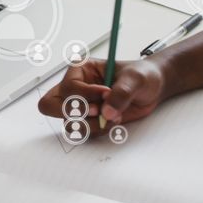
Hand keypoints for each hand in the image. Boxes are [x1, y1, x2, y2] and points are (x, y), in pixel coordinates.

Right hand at [38, 57, 167, 129]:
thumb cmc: (141, 76)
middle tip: (97, 111)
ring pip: (68, 123)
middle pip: (50, 105)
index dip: (86, 94)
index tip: (107, 92)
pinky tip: (113, 121)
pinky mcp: (89, 120)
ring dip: (91, 124)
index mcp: (80, 70)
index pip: (68, 87)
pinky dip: (99, 131)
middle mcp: (75, 88)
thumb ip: (121, 93)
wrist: (151, 89)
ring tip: (113, 116)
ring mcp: (80, 106)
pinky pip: (83, 132)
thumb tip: (107, 111)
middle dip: (74, 112)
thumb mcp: (135, 78)